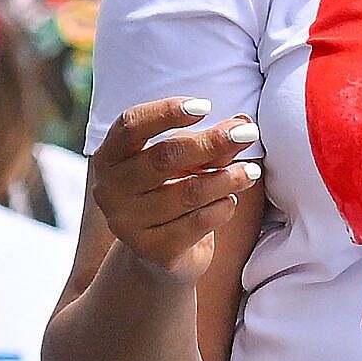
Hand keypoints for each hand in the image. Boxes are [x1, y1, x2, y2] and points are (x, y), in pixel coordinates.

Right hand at [91, 97, 262, 282]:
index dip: (167, 111)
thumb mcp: (189, 163)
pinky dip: (222, 208)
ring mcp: (127, 223)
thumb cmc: (174, 191)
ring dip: (227, 177)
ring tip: (251, 171)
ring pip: (188, 191)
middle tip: (249, 133)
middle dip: (213, 142)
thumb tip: (242, 123)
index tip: (206, 105)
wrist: (161, 254)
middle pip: (164, 156)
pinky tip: (231, 201)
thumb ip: (211, 143)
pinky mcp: (153, 251)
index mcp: (110, 157)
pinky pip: (198, 223)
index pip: (131, 125)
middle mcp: (110, 190)